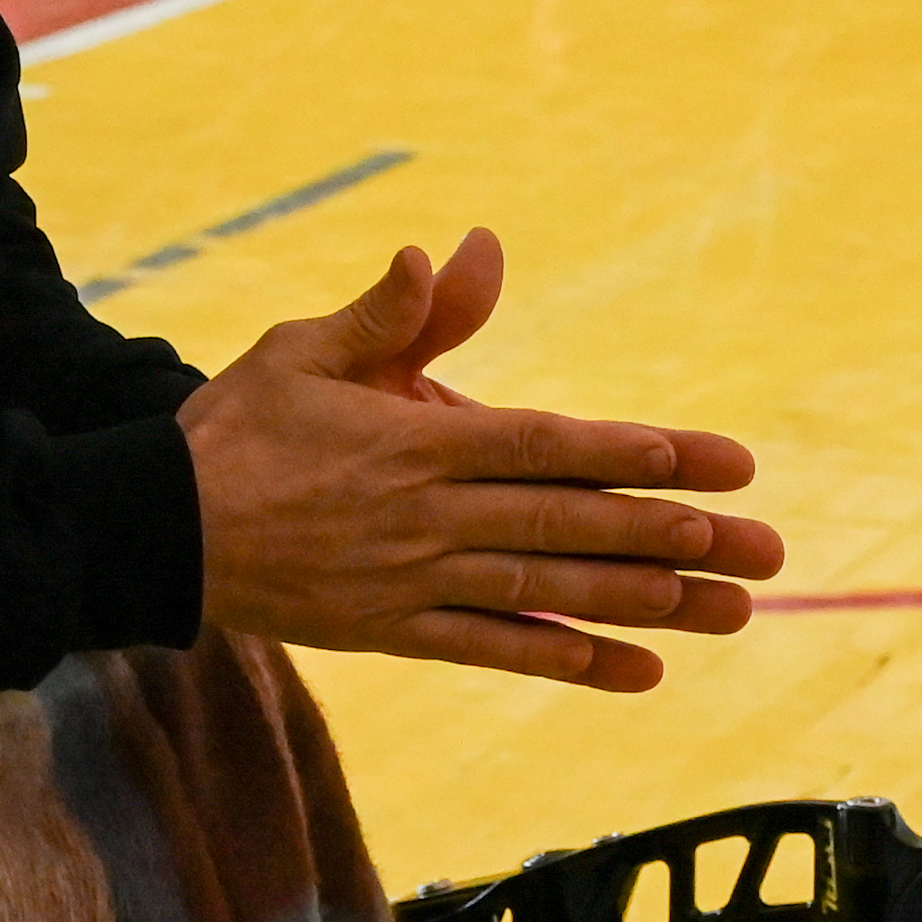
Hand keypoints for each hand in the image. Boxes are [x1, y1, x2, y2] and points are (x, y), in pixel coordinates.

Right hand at [180, 230, 780, 689]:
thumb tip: (455, 249)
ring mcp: (415, 583)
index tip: (714, 462)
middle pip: (570, 526)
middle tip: (764, 548)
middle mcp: (429, 517)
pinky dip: (570, 660)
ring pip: (550, 594)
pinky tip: (641, 671)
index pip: (546, 446)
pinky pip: (496, 651)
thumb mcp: (307, 349)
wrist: (157, 530)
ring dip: (647, 604)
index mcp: (416, 441)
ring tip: (732, 611)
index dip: (633, 455)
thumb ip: (393, 313)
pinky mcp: (395, 633)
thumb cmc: (238, 426)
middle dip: (675, 534)